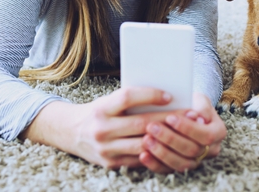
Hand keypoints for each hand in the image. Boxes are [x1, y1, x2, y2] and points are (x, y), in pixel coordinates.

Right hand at [20, 86, 183, 169]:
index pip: (127, 97)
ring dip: (167, 138)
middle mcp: (101, 129)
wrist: (70, 132)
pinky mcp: (111, 164)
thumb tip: (164, 96)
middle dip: (168, 119)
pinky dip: (156, 152)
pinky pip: (138, 159)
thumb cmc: (97, 111)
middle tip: (189, 114)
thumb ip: (129, 100)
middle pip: (140, 123)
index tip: (169, 95)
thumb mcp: (108, 101)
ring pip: (143, 144)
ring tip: (185, 131)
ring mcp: (105, 149)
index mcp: (101, 108)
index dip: (149, 95)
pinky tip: (171, 146)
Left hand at [139, 92, 226, 172]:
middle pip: (192, 150)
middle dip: (170, 139)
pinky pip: (168, 170)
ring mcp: (196, 161)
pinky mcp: (180, 167)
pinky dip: (155, 164)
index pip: (205, 135)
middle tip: (152, 127)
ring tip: (146, 139)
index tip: (169, 117)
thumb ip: (201, 106)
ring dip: (161, 153)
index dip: (187, 128)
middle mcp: (211, 150)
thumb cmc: (192, 103)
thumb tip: (198, 116)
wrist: (187, 113)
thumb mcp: (199, 99)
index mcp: (218, 132)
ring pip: (180, 163)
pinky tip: (143, 155)